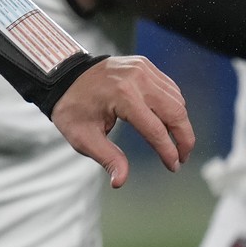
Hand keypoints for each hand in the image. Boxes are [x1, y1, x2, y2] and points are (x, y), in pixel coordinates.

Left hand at [50, 54, 193, 187]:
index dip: (168, 152)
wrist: (62, 76)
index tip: (173, 167)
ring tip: (176, 143)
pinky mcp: (144, 64)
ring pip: (177, 100)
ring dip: (181, 123)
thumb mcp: (83, 137)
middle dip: (184, 139)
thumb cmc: (71, 107)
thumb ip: (107, 158)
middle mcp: (137, 79)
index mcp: (122, 96)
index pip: (156, 130)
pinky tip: (170, 122)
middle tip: (182, 158)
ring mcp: (142, 68)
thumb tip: (120, 181)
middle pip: (175, 113)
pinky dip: (174, 106)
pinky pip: (169, 88)